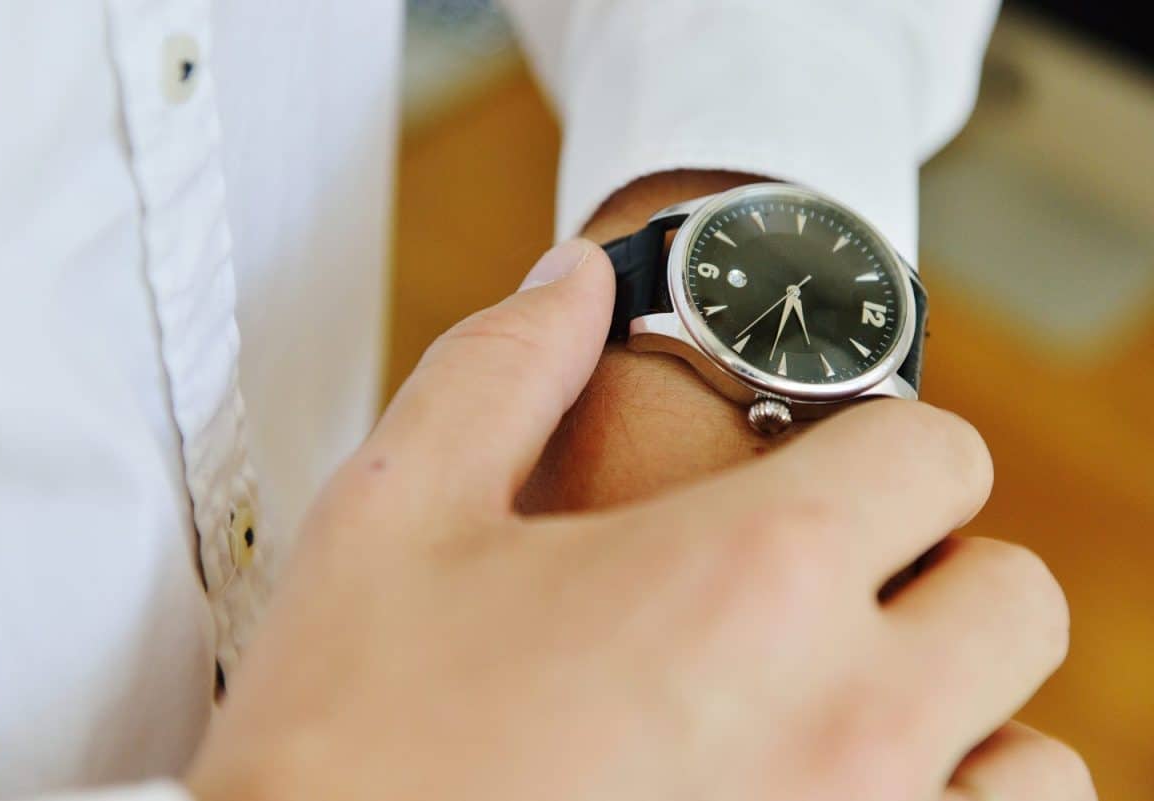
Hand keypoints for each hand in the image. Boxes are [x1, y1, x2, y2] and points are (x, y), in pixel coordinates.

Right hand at [186, 239, 1087, 800]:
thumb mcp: (397, 516)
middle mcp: (846, 721)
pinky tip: (832, 792)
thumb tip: (571, 280)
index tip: (820, 476)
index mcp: (747, 579)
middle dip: (935, 572)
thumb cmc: (353, 742)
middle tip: (831, 593)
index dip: (878, 446)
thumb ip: (500, 369)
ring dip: (964, 716)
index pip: (935, 455)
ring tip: (843, 710)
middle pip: (1013, 599)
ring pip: (1030, 761)